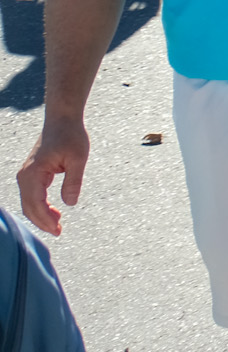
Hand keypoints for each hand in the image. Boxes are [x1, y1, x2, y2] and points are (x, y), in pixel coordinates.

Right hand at [17, 116, 88, 235]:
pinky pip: (33, 196)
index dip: (45, 220)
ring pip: (29, 203)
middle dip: (42, 222)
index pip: (35, 204)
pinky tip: (55, 212)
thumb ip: (73, 181)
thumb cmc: (71, 135)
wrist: (62, 119)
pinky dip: (41, 206)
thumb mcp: (78, 158)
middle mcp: (25, 176)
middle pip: (28, 207)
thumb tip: (69, 203)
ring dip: (41, 215)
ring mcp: (27, 175)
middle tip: (59, 232)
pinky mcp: (32, 174)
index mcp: (33, 173)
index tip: (58, 230)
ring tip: (58, 224)